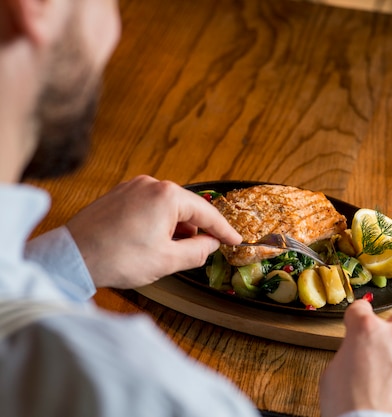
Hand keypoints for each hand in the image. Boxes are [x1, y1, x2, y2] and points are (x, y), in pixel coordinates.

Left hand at [66, 175, 241, 288]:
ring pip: (167, 206)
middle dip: (196, 230)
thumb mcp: (167, 261)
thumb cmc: (118, 258)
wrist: (72, 257)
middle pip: (186, 207)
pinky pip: (149, 205)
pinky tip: (153, 241)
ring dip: (175, 227)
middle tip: (203, 251)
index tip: (236, 241)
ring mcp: (132, 186)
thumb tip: (211, 245)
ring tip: (171, 251)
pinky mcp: (118, 194)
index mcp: (167, 196)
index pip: (206, 214)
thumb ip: (198, 251)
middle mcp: (151, 183)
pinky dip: (158, 221)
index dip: (224, 230)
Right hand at [319, 300, 391, 416]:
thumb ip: (347, 352)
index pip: (360, 309)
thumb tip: (354, 354)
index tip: (357, 321)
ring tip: (388, 382)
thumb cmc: (351, 408)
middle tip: (374, 356)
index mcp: (366, 330)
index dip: (356, 318)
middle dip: (384, 336)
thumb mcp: (332, 373)